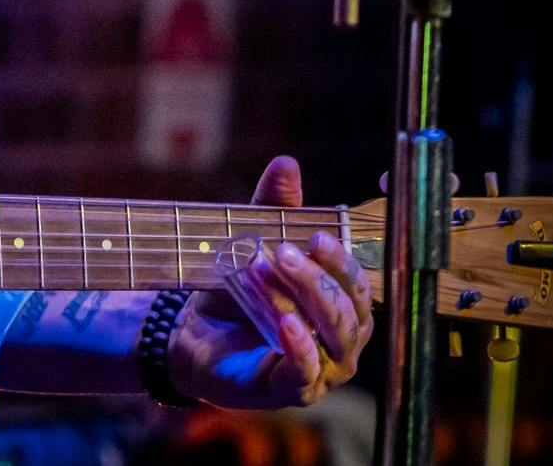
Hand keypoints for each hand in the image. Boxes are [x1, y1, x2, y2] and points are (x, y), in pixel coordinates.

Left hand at [167, 156, 372, 409]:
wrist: (192, 333)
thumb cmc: (237, 290)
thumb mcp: (253, 242)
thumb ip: (273, 207)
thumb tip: (286, 163)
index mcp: (345, 304)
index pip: (360, 282)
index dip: (344, 259)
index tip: (317, 234)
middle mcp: (344, 340)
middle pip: (350, 309)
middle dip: (318, 277)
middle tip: (283, 251)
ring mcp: (324, 369)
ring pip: (334, 337)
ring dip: (303, 303)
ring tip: (269, 274)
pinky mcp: (294, 390)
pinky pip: (308, 372)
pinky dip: (301, 347)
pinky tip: (285, 322)